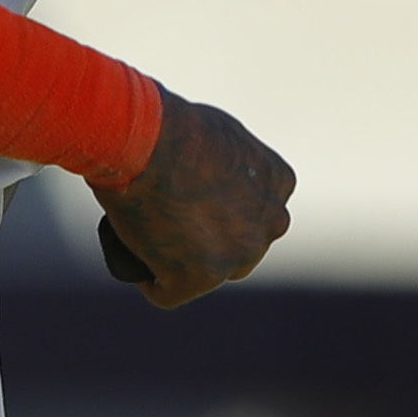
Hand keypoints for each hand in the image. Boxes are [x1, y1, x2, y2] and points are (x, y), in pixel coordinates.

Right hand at [92, 92, 293, 308]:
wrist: (146, 142)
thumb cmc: (172, 125)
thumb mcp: (221, 133)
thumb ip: (230, 160)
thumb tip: (211, 170)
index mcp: (279, 182)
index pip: (257, 210)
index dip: (225, 209)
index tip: (196, 201)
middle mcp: (269, 222)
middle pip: (241, 244)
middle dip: (213, 240)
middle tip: (171, 222)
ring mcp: (237, 255)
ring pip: (211, 273)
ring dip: (187, 265)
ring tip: (152, 242)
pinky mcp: (198, 279)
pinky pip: (170, 292)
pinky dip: (153, 282)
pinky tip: (138, 266)